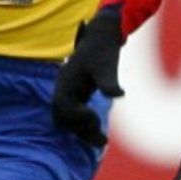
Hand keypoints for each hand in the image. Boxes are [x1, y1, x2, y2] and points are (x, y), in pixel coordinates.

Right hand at [51, 5, 126, 147]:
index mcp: (66, 80)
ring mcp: (70, 91)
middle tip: (101, 139)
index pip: (62, 105)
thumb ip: (109, 81)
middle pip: (63, 116)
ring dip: (83, 131)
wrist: (103, 37)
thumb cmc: (104, 49)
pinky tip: (101, 134)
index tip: (94, 117)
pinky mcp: (78, 94)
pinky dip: (86, 125)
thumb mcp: (107, 65)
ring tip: (103, 142)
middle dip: (80, 129)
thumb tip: (118, 94)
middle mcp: (64, 87)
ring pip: (70, 119)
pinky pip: (77, 115)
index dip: (76, 115)